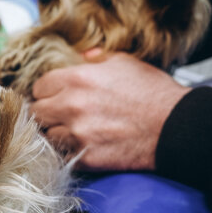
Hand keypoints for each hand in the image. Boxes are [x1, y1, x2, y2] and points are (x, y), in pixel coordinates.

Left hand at [30, 51, 189, 171]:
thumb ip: (96, 58)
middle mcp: (71, 105)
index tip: (52, 96)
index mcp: (77, 79)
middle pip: (36, 112)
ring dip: (54, 132)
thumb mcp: (124, 62)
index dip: (45, 91)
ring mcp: (76, 133)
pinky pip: (61, 154)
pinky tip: (79, 144)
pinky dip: (67, 150)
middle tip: (55, 114)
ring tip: (69, 130)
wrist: (175, 127)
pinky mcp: (85, 156)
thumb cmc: (152, 92)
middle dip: (44, 112)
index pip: (39, 87)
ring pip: (45, 135)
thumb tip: (83, 56)